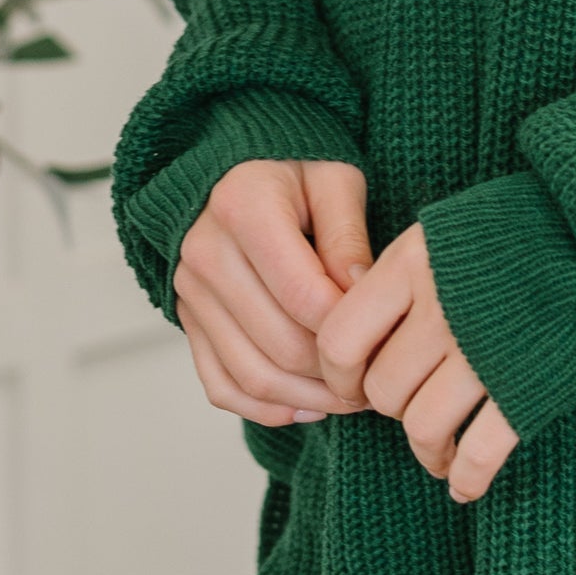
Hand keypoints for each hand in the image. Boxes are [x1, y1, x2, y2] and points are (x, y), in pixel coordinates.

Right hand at [175, 159, 373, 431]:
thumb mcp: (335, 180)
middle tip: (379, 379)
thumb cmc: (294, 167)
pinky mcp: (187, 319)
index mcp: (243, 209)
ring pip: (251, 375)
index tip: (388, 339)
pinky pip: (220, 384)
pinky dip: (264, 408)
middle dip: (336, 375)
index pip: (304, 296)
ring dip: (308, 401)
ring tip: (352, 399)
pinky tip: (308, 407)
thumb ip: (348, 238)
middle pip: (279, 345)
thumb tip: (361, 297)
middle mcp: (205, 253)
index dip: (351, 330)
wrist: (235, 166)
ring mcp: (189, 291)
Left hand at [316, 222, 520, 502]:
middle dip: (392, 408)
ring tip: (438, 454)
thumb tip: (352, 341)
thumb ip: (397, 278)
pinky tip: (463, 487)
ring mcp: (485, 351)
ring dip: (427, 451)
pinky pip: (479, 452)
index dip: (339, 376)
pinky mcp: (528, 387)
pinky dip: (467, 478)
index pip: (339, 341)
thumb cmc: (518, 233)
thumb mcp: (445, 233)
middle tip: (412, 405)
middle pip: (383, 391)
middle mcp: (442, 307)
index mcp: (412, 263)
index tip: (355, 385)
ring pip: (423, 427)